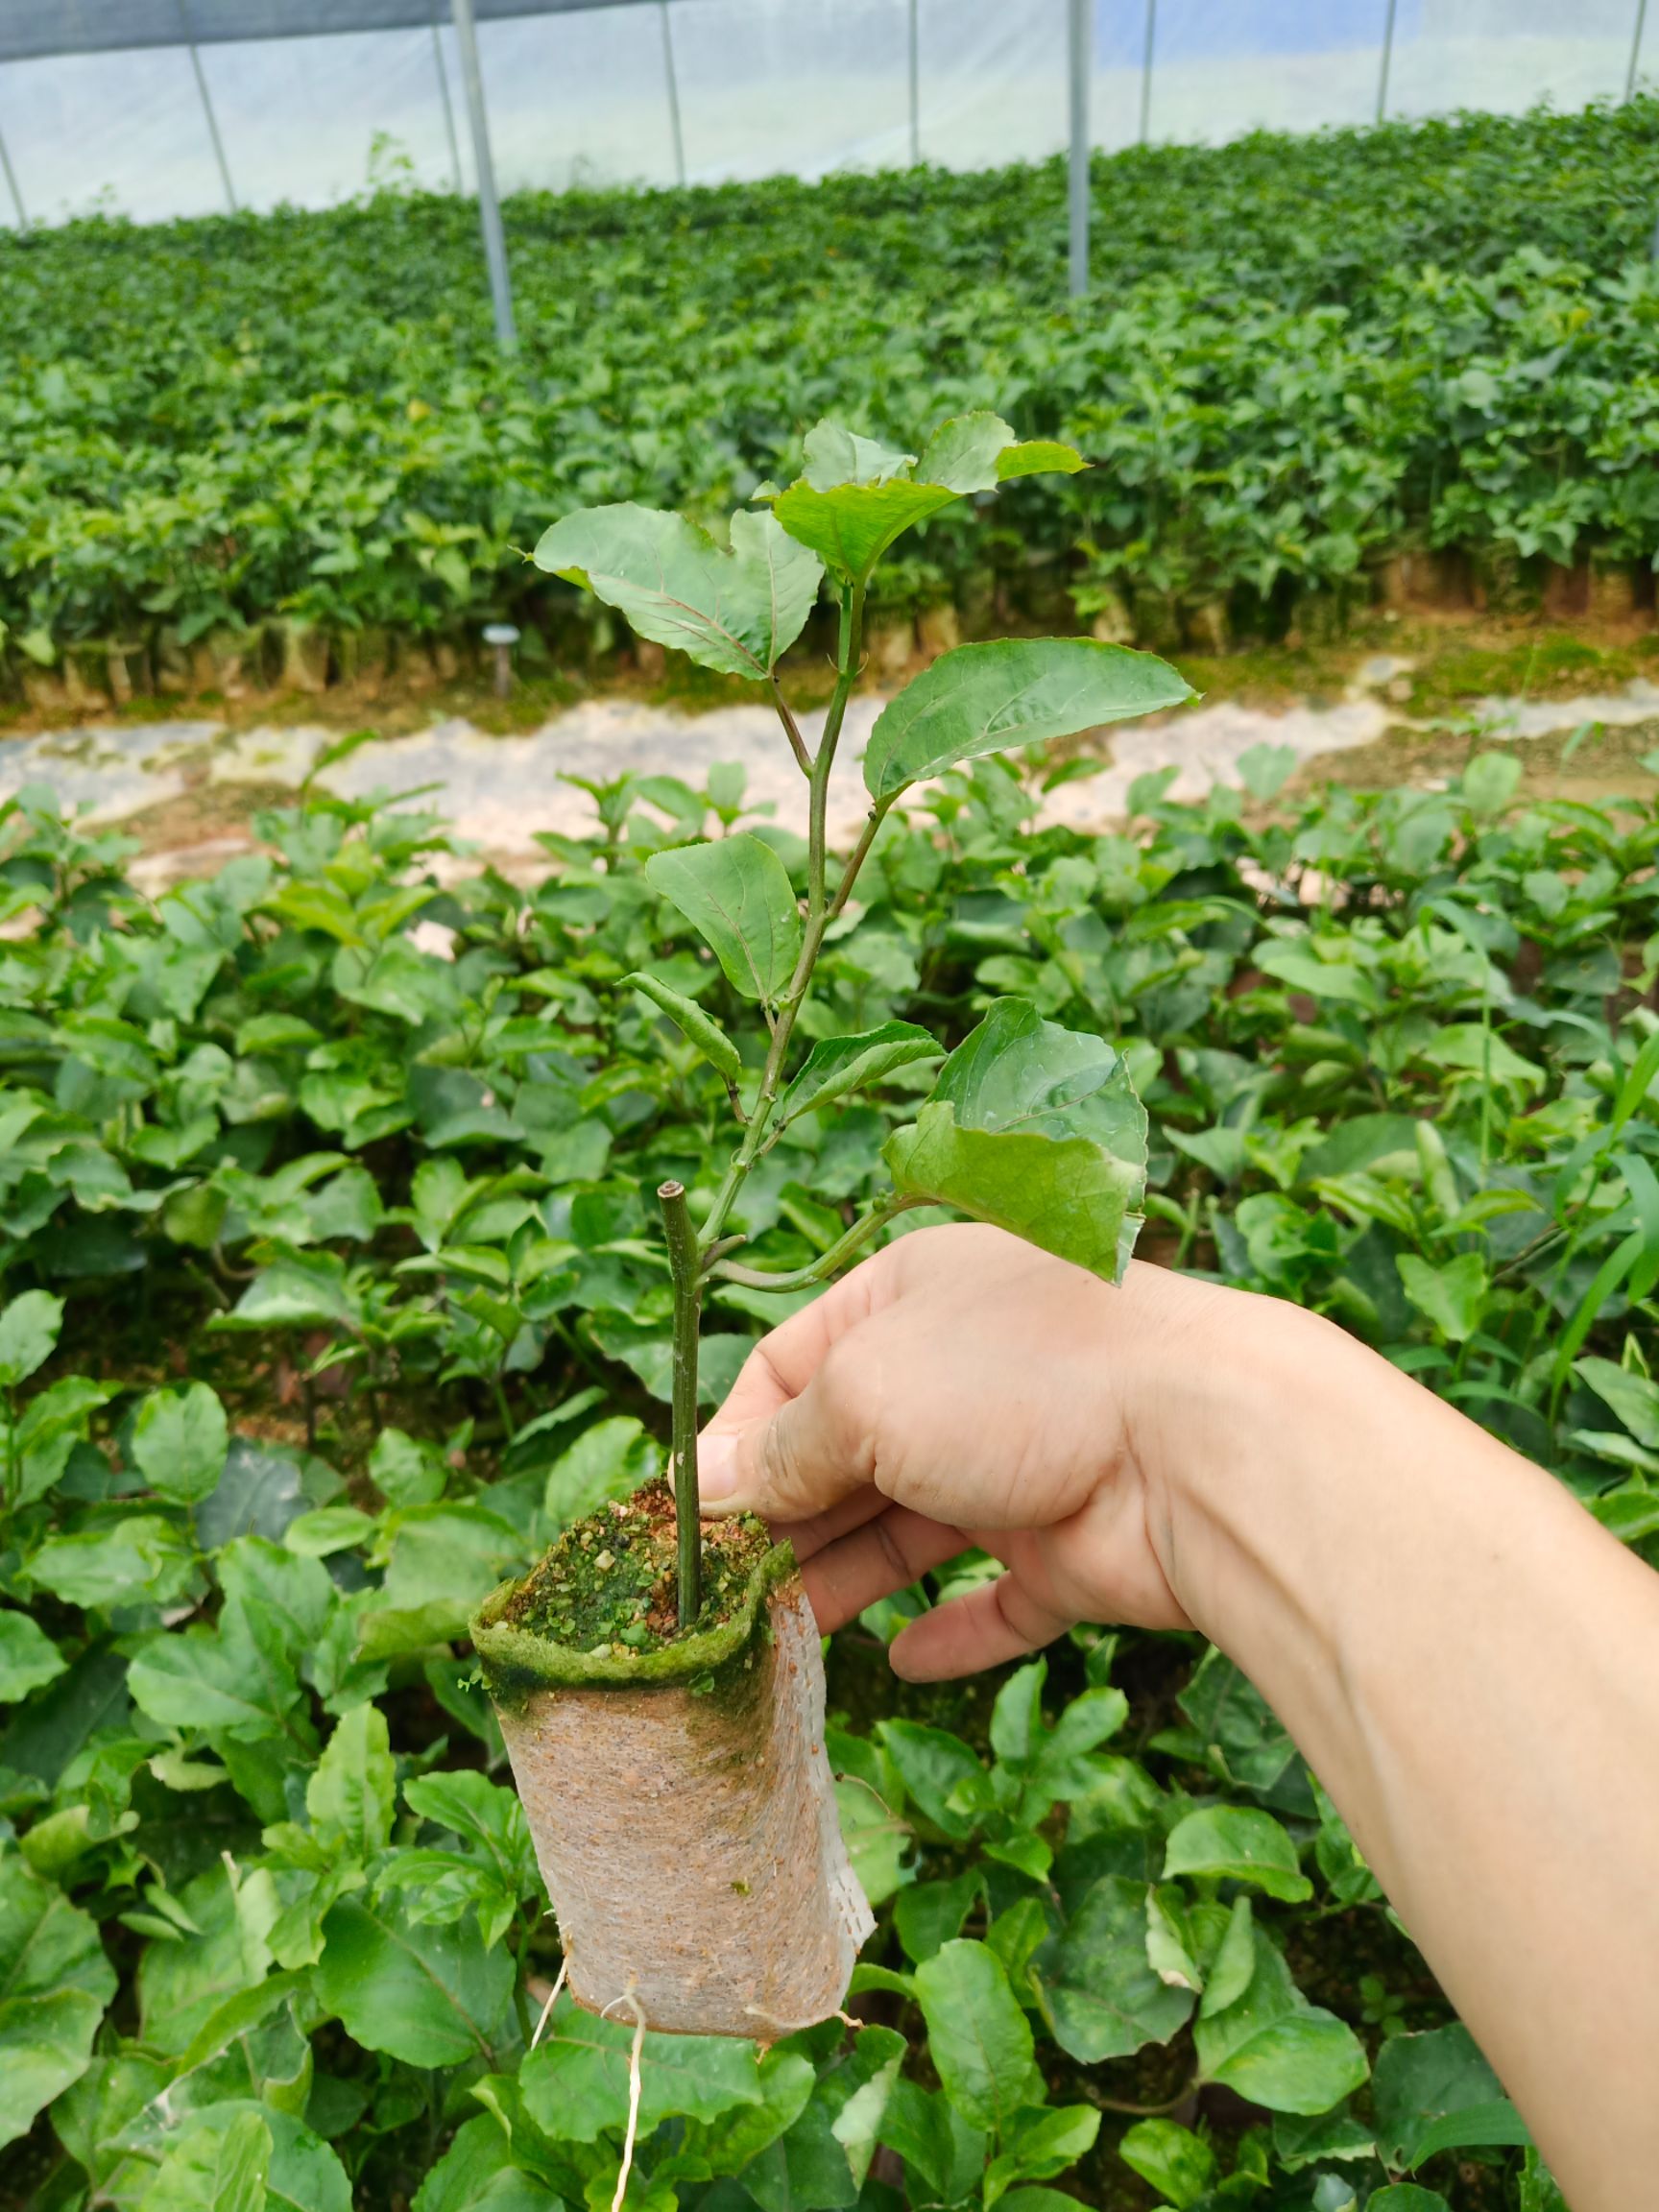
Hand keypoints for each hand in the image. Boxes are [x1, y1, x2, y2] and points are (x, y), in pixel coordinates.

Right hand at [697, 1222, 1222, 1676]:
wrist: (1203, 1445)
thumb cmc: (1021, 1381)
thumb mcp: (866, 1394)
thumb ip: (785, 1449)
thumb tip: (712, 1486)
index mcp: (913, 1296)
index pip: (793, 1363)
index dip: (739, 1439)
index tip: (690, 1517)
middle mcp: (967, 1370)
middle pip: (847, 1453)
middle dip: (784, 1519)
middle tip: (719, 1594)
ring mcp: (1023, 1460)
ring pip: (912, 1530)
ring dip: (845, 1581)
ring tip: (779, 1640)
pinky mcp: (1073, 1546)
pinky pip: (1001, 1598)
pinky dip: (954, 1631)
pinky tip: (902, 1662)